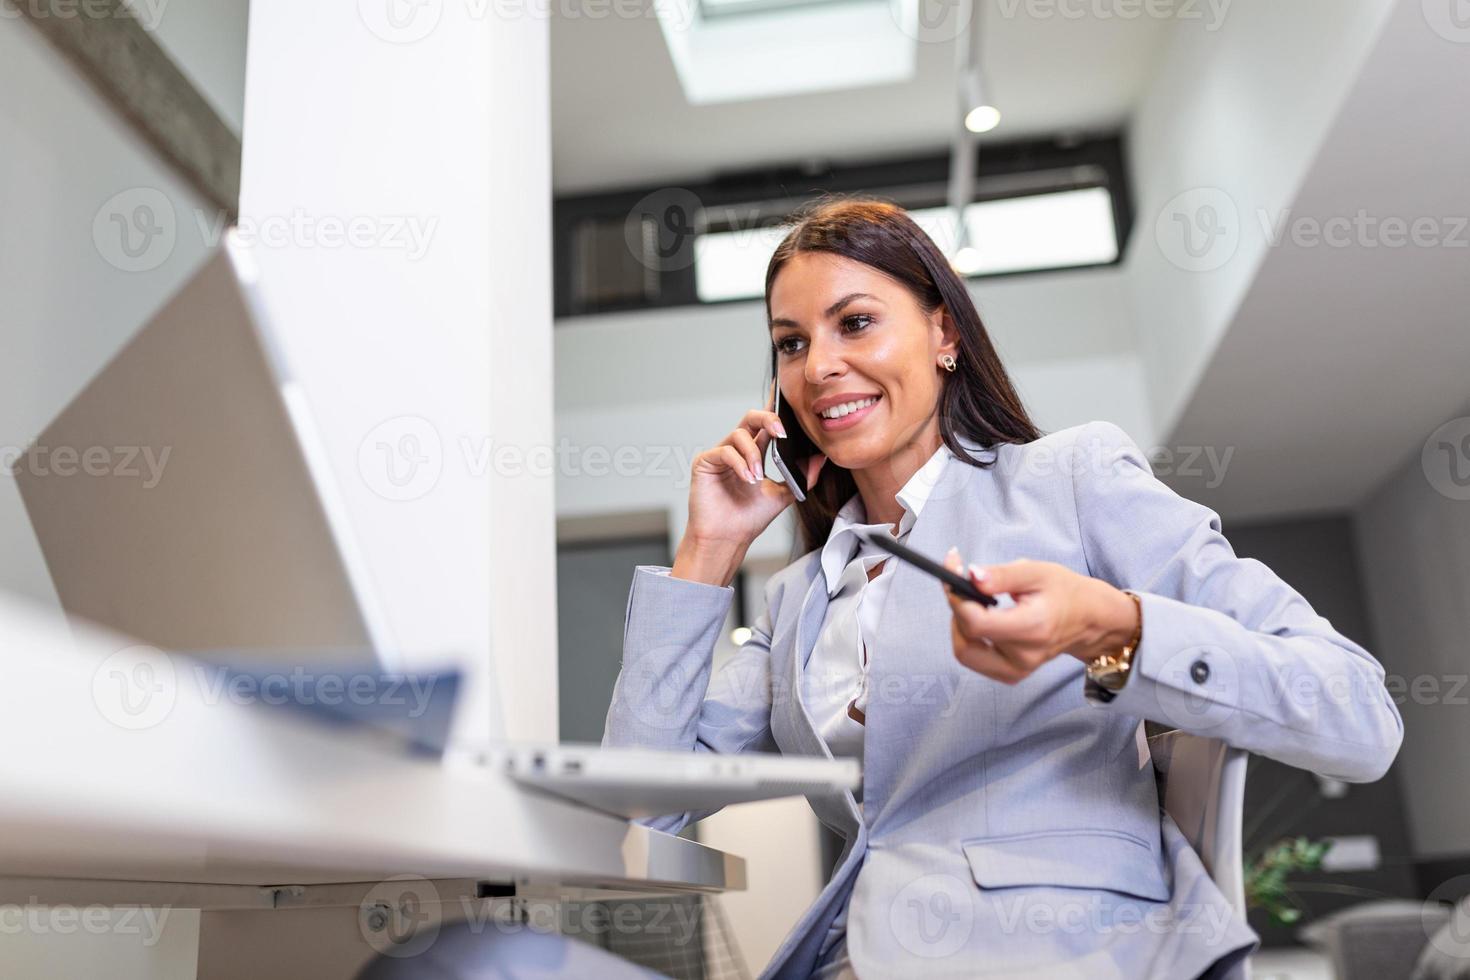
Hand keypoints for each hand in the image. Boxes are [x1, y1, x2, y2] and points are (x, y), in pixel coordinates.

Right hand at [676, 392, 826, 583]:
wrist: (728, 539)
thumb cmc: (749, 518)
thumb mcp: (783, 495)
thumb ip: (801, 476)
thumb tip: (821, 458)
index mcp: (755, 452)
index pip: (765, 423)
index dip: (773, 404)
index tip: (782, 388)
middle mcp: (737, 449)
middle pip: (751, 418)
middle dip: (768, 419)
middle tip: (781, 431)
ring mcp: (720, 454)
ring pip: (739, 434)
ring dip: (753, 455)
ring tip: (758, 477)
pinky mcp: (705, 462)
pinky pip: (724, 451)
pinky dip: (740, 463)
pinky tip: (748, 478)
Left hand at [940, 550, 1138, 684]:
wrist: (1088, 619)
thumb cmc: (1065, 592)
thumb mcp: (1038, 572)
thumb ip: (1002, 575)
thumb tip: (970, 576)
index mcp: (1032, 628)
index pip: (976, 623)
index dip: (957, 597)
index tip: (953, 570)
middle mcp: (1024, 655)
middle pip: (966, 639)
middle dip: (956, 608)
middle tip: (960, 584)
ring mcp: (1018, 670)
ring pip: (965, 653)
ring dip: (959, 625)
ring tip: (972, 602)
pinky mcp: (1012, 675)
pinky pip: (976, 660)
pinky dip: (969, 638)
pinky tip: (980, 618)